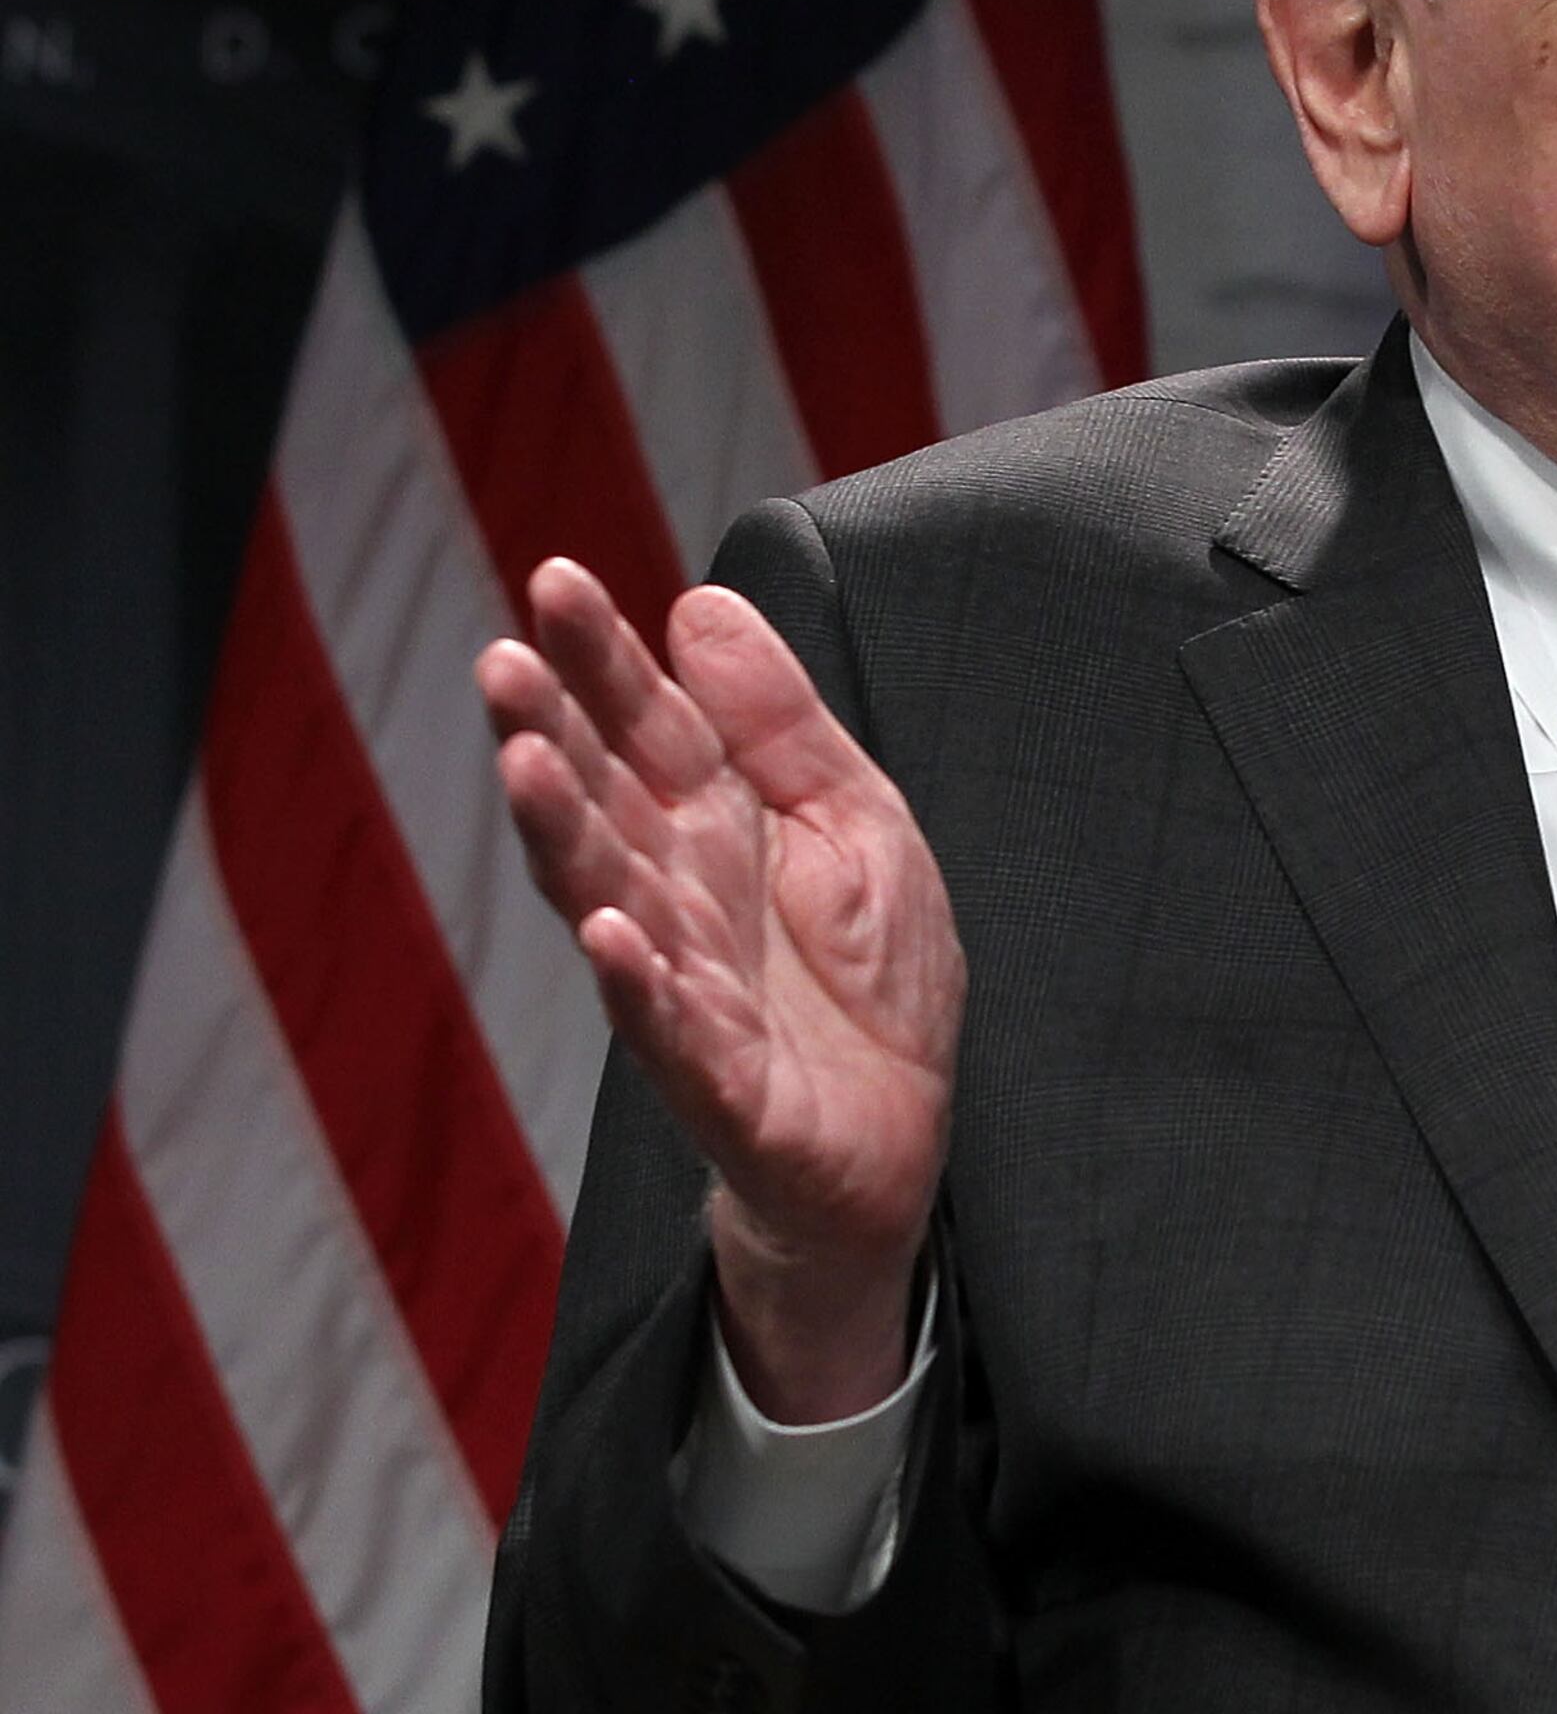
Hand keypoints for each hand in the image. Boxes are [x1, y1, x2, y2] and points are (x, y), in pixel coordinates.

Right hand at [476, 558, 963, 1420]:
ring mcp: (686, 983)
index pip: (646, 725)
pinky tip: (609, 930)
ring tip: (526, 765)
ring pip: (609, 899)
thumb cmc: (867, 976)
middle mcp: (680, 894)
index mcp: (715, 825)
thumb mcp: (855, 816)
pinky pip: (668, 1025)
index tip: (554, 579)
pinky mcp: (718, 1076)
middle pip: (601, 802)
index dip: (600, 659)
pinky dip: (636, 981)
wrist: (898, 1134)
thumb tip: (698, 604)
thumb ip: (780, 720)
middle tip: (501, 661)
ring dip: (564, 836)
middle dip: (550, 731)